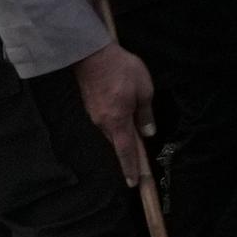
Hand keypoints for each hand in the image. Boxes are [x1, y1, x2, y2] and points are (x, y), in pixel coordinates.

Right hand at [71, 43, 154, 180]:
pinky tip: (121, 117)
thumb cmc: (121, 70)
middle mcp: (102, 122)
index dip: (130, 167)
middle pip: (117, 143)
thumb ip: (146, 113)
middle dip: (127, 153)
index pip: (125, 151)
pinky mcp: (89, 106)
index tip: (133, 182)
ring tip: (133, 136)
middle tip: (138, 163)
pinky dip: (114, 124)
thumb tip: (147, 132)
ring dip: (121, 136)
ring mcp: (93, 115)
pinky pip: (104, 122)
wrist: (92, 54)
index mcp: (117, 121)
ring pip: (110, 132)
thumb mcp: (144, 90)